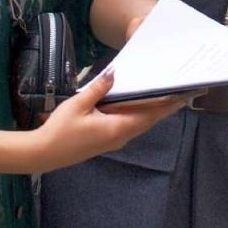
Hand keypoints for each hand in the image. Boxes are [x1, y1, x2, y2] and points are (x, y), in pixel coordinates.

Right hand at [32, 69, 185, 172]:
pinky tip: (137, 107)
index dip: (167, 106)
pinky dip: (138, 116)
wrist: (44, 153)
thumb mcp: (78, 104)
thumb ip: (99, 88)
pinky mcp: (106, 141)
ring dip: (152, 113)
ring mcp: (114, 141)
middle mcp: (120, 137)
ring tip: (165, 98)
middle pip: (148, 121)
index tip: (183, 97)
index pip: (150, 115)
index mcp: (117, 127)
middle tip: (180, 94)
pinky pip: (128, 127)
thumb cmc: (60, 129)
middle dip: (164, 108)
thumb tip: (114, 73)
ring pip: (139, 125)